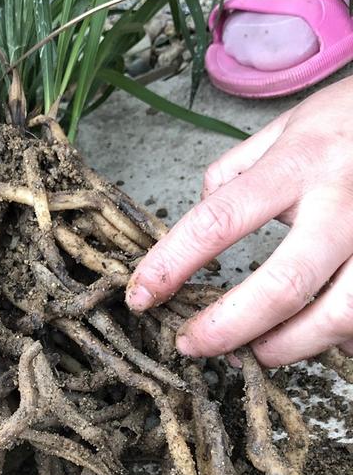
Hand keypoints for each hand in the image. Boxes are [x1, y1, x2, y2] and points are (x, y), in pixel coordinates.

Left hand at [126, 76, 352, 366]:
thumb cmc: (345, 122)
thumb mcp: (283, 129)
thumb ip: (235, 172)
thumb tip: (198, 217)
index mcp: (297, 164)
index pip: (219, 220)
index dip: (172, 264)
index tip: (141, 296)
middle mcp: (340, 201)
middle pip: (283, 284)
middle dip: (229, 328)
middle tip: (194, 345)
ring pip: (340, 314)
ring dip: (289, 347)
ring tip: (256, 352)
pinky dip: (339, 338)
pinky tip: (315, 337)